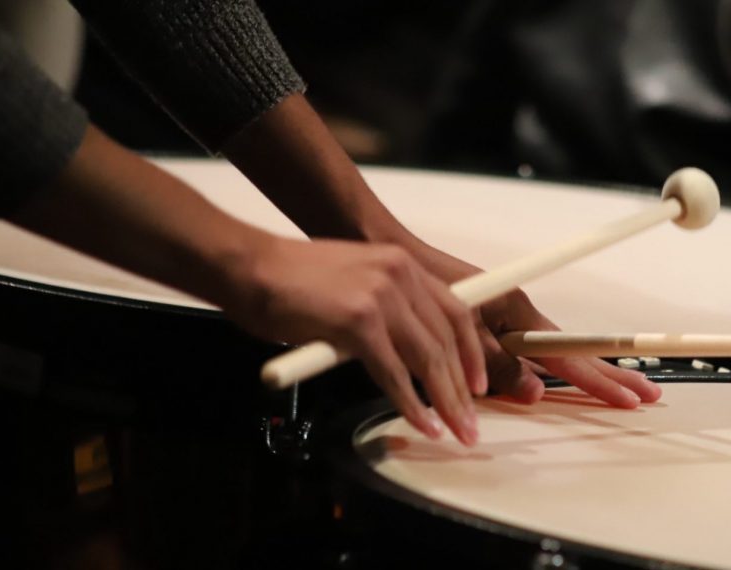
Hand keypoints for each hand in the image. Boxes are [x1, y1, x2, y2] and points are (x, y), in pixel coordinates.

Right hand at [225, 238, 484, 445]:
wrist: (252, 267)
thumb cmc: (294, 282)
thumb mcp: (357, 282)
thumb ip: (389, 308)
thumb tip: (410, 352)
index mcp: (403, 265)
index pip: (456, 311)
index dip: (471, 353)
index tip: (478, 384)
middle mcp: (400, 276)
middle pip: (447, 340)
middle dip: (462, 388)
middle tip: (471, 423)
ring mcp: (381, 297)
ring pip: (428, 359)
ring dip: (446, 401)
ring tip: (457, 431)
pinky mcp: (360, 322)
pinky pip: (394, 374)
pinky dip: (410, 405)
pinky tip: (422, 425)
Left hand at [410, 244, 661, 406]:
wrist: (391, 253)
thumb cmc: (421, 283)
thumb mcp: (458, 328)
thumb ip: (496, 363)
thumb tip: (537, 393)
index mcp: (516, 312)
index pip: (569, 355)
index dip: (601, 379)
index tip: (632, 395)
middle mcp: (517, 315)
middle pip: (573, 353)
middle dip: (609, 375)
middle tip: (646, 395)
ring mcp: (505, 319)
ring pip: (552, 355)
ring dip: (587, 373)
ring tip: (619, 390)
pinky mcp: (488, 323)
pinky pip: (524, 352)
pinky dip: (548, 368)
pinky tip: (561, 382)